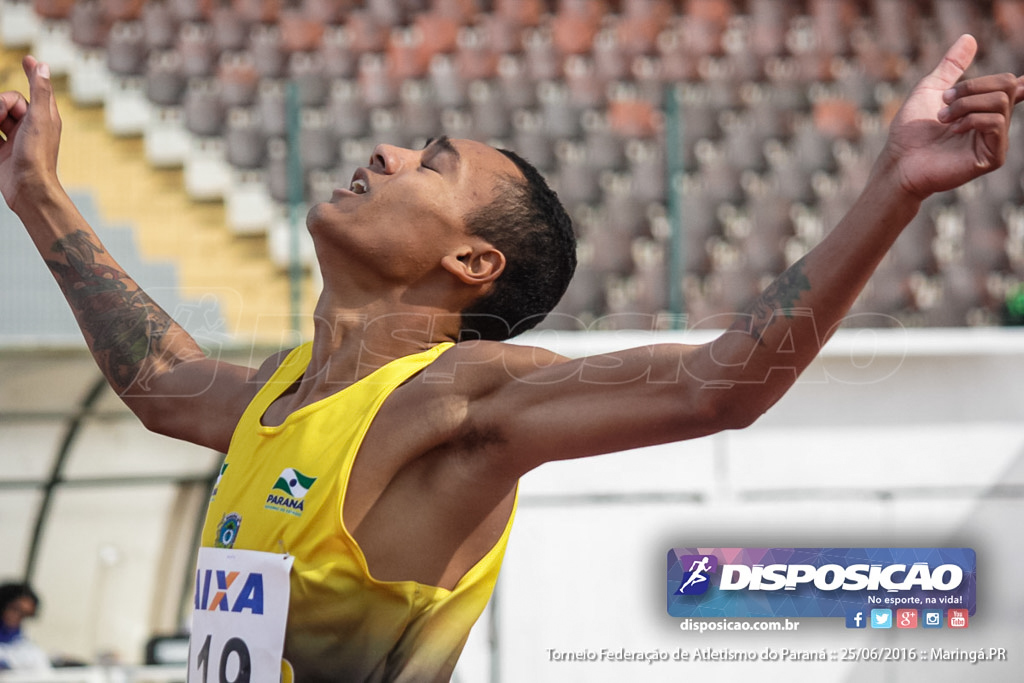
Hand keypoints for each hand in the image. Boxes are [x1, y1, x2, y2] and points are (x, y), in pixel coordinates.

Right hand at [0, 56, 61, 212]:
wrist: (28, 190)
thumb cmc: (37, 156)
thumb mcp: (40, 119)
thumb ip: (40, 92)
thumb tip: (43, 66)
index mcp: (45, 117)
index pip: (38, 88)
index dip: (32, 73)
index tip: (27, 59)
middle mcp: (32, 126)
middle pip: (9, 101)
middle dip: (0, 105)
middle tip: (0, 119)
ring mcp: (16, 139)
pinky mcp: (2, 151)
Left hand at [883, 34, 1023, 199]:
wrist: (899, 160)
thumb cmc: (910, 131)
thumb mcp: (930, 89)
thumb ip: (951, 66)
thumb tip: (969, 38)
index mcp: (982, 108)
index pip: (1013, 88)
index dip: (1022, 82)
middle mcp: (993, 123)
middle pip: (1007, 84)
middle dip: (972, 86)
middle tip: (945, 101)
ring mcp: (995, 141)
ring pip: (1000, 101)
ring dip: (965, 104)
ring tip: (943, 119)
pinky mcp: (992, 157)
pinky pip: (996, 123)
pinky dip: (972, 119)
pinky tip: (954, 130)